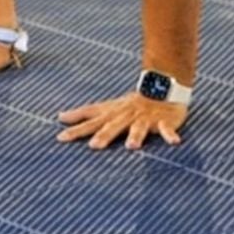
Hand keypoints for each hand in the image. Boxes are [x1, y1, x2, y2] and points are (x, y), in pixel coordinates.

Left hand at [57, 92, 187, 149]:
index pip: (92, 120)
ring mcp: (145, 118)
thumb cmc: (131, 103)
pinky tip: (174, 142)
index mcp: (114, 113)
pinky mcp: (163, 121)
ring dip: (136, 135)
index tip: (60, 138)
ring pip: (139, 128)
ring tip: (131, 146)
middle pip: (114, 126)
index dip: (77, 128)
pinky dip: (170, 135)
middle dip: (105, 135)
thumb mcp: (108, 107)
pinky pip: (167, 129)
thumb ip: (85, 114)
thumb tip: (59, 116)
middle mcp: (127, 115)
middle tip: (94, 146)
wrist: (163, 87)